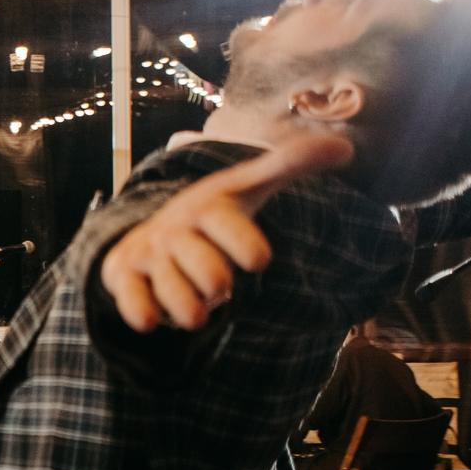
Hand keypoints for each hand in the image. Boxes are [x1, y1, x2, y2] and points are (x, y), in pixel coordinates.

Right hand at [97, 134, 353, 332]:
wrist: (149, 232)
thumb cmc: (214, 215)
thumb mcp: (247, 186)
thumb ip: (290, 165)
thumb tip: (346, 147)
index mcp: (209, 206)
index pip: (224, 221)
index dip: (241, 241)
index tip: (260, 261)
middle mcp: (177, 229)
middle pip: (200, 263)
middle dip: (212, 279)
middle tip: (222, 288)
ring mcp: (150, 252)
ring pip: (169, 285)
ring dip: (185, 306)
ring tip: (198, 318)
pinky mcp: (125, 273)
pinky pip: (130, 294)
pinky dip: (139, 310)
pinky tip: (150, 322)